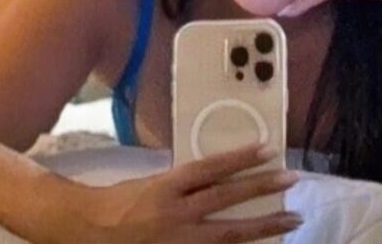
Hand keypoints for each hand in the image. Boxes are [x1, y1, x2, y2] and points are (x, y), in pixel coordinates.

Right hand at [76, 142, 301, 242]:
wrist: (90, 232)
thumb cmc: (120, 203)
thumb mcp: (151, 183)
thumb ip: (184, 182)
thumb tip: (218, 175)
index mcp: (167, 186)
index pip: (210, 168)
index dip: (240, 158)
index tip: (269, 148)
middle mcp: (176, 213)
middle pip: (227, 199)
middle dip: (262, 189)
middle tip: (292, 178)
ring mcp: (180, 242)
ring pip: (231, 234)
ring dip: (264, 226)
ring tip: (291, 219)